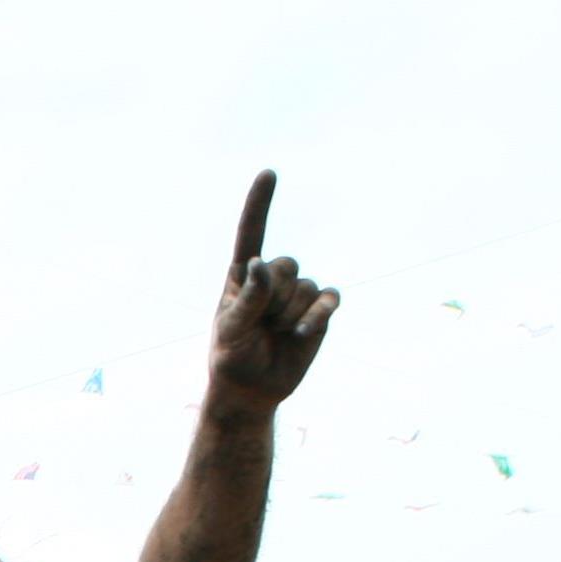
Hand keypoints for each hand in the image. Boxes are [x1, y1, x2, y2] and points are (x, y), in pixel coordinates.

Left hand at [204, 171, 336, 409]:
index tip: (269, 173)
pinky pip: (329, 298)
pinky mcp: (319, 309)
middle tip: (260, 325)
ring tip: (274, 334)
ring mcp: (297, 292)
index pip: (252, 233)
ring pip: (306, 286)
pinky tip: (302, 331)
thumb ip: (248, 297)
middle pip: (287, 265)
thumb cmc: (233, 356)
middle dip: (275, 298)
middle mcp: (272, 278)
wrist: (252, 388)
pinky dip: (319, 314)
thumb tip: (260, 262)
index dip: (260, 203)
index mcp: (243, 276)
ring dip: (290, 314)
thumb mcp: (231, 329)